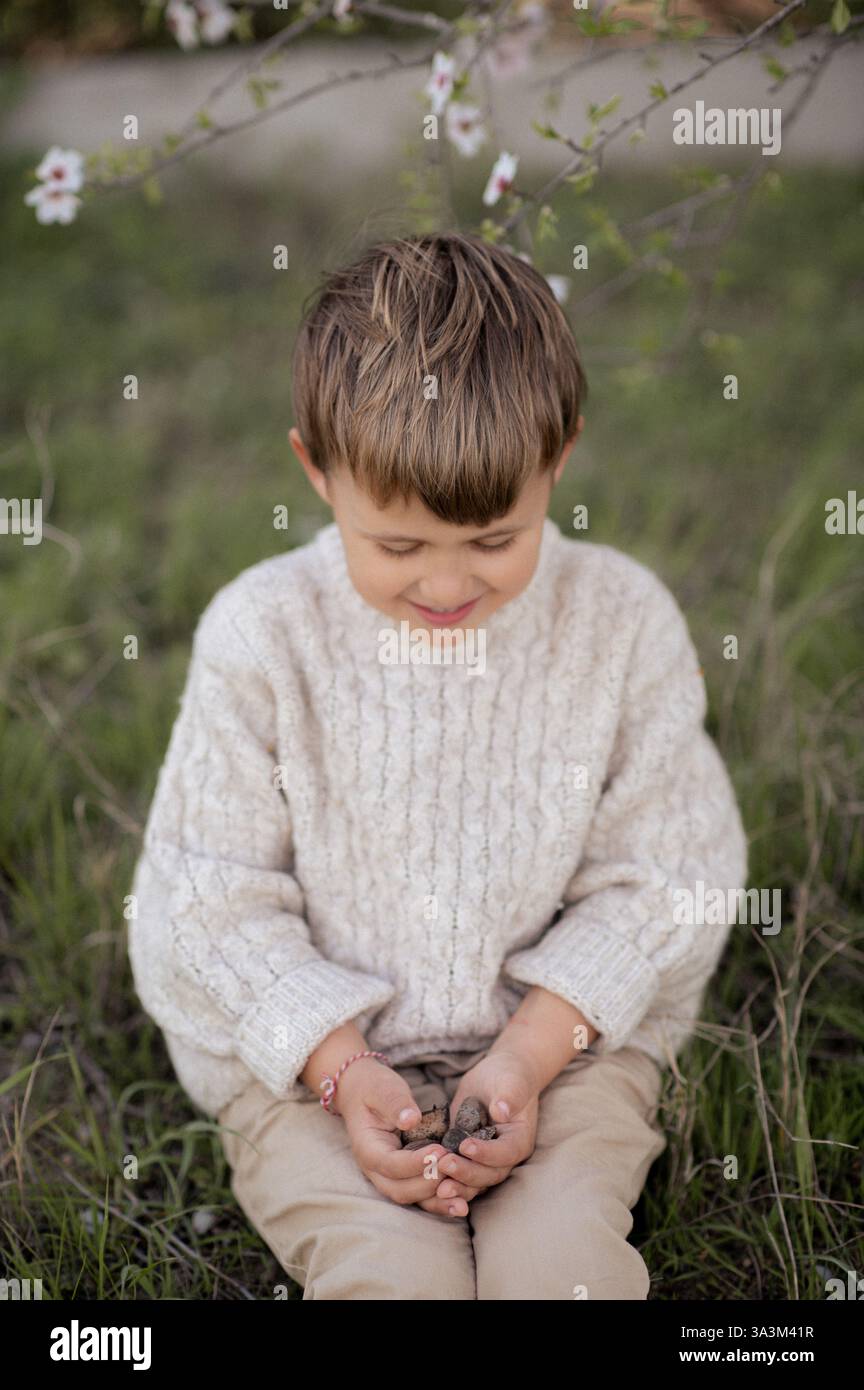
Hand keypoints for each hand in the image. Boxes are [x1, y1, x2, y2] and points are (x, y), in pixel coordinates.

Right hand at [335, 1057, 470, 1218]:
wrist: (364, 1094)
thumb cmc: (375, 1089)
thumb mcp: (384, 1089)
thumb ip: (396, 1104)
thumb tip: (411, 1119)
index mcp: (368, 1149)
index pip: (391, 1164)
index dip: (416, 1162)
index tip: (440, 1151)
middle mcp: (376, 1170)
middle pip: (400, 1190)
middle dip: (429, 1184)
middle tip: (454, 1167)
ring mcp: (389, 1176)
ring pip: (411, 1197)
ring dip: (436, 1200)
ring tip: (463, 1200)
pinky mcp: (403, 1176)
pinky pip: (420, 1194)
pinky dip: (439, 1200)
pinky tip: (462, 1202)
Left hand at [432, 1050, 539, 1209]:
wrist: (499, 1075)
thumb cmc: (510, 1076)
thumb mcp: (512, 1081)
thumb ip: (509, 1097)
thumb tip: (502, 1111)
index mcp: (519, 1139)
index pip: (505, 1153)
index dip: (486, 1153)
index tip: (466, 1145)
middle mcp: (503, 1156)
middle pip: (488, 1174)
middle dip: (466, 1173)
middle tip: (443, 1164)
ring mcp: (484, 1159)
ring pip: (473, 1181)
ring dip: (456, 1184)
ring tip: (436, 1184)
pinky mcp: (466, 1156)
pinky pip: (458, 1174)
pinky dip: (446, 1179)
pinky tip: (428, 1179)